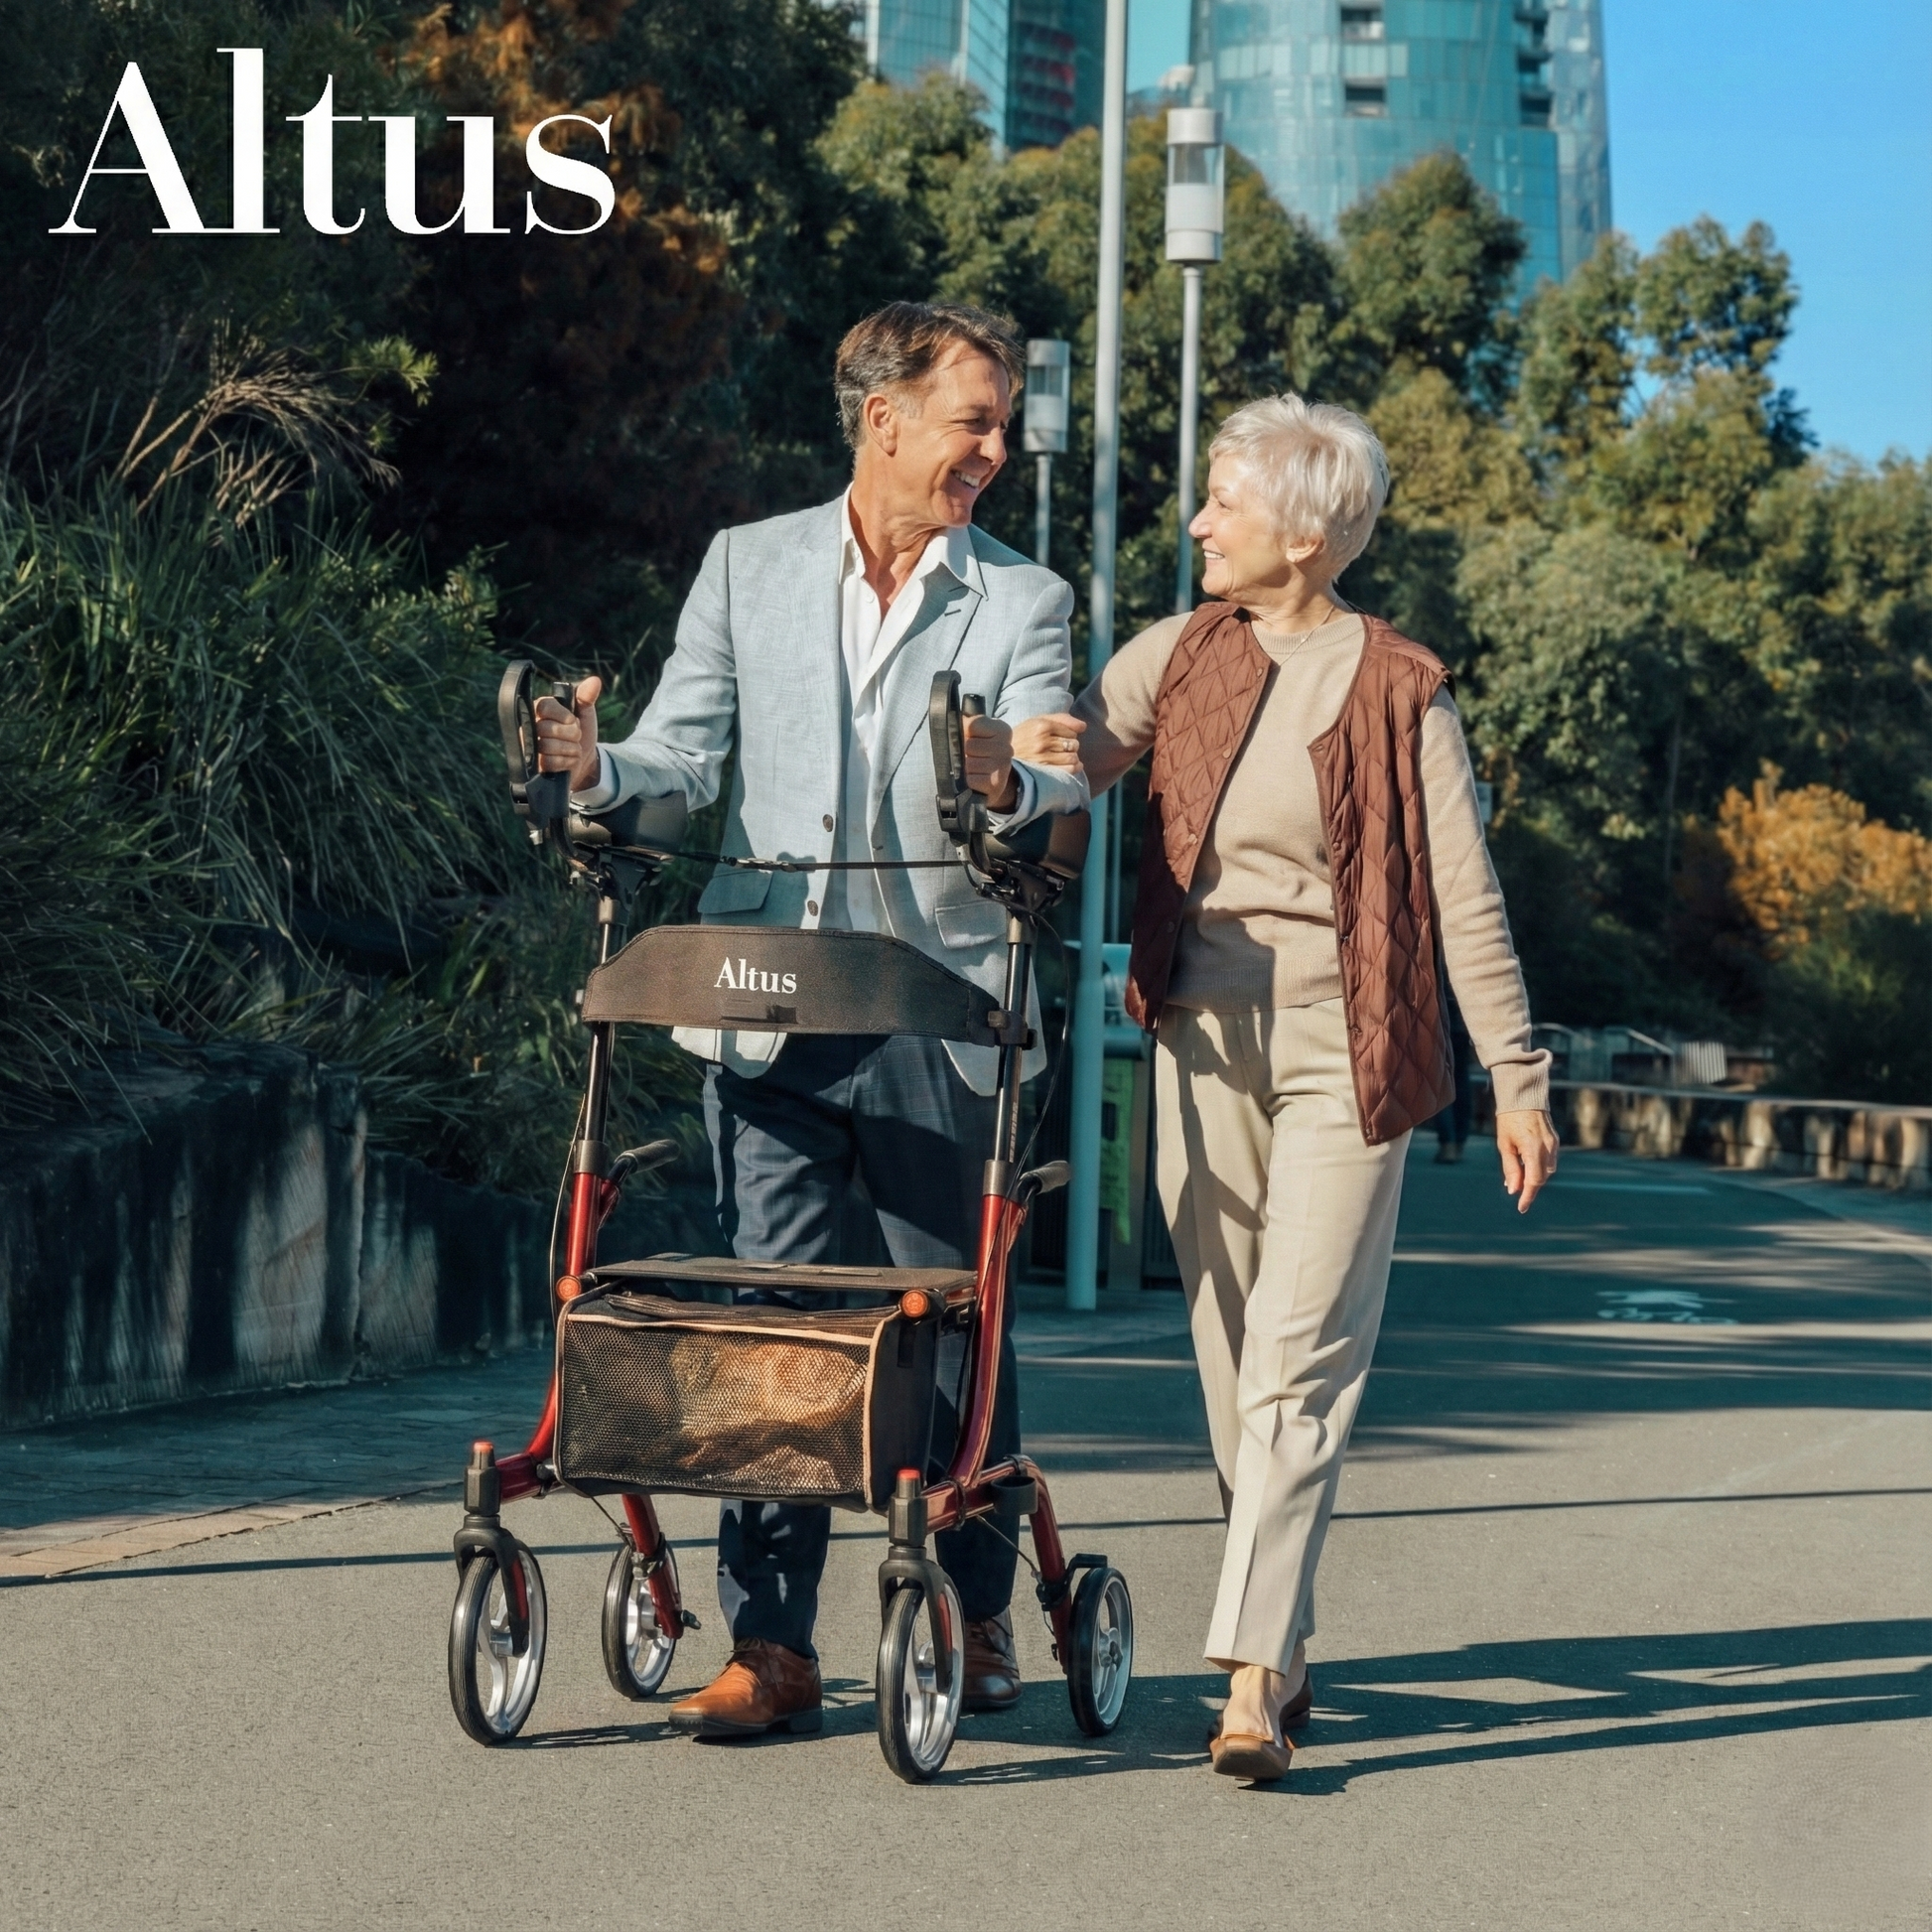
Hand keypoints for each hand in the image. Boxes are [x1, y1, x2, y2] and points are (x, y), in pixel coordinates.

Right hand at [534, 675, 602, 792]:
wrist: (584, 760)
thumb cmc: (581, 733)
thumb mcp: (585, 714)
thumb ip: (586, 697)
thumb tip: (595, 681)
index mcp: (541, 709)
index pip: (544, 706)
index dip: (562, 715)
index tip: (572, 720)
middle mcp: (531, 726)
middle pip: (547, 728)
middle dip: (571, 735)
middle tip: (575, 736)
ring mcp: (530, 746)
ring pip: (548, 746)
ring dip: (570, 749)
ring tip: (572, 748)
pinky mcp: (534, 765)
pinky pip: (549, 762)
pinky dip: (566, 762)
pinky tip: (568, 760)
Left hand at [963, 713, 1017, 810]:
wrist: (990, 782)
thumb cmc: (978, 752)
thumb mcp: (973, 732)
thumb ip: (963, 723)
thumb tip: (949, 721)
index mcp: (1002, 730)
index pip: (971, 725)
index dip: (963, 732)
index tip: (968, 738)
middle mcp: (1006, 748)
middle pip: (968, 745)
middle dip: (962, 752)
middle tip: (970, 756)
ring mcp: (1003, 767)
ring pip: (968, 764)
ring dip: (964, 768)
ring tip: (971, 768)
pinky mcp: (997, 785)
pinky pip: (970, 780)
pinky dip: (967, 781)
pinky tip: (974, 779)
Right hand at [1011, 711, 1085, 769]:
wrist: (1002, 754)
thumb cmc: (1024, 735)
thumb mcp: (1038, 720)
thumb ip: (1062, 719)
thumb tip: (1083, 727)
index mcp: (1042, 726)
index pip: (1072, 731)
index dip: (1069, 735)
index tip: (1059, 738)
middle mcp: (1043, 741)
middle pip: (1074, 744)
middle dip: (1070, 746)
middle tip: (1060, 748)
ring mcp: (1043, 758)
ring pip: (1073, 757)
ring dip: (1071, 757)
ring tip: (1061, 757)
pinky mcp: (1044, 772)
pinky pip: (1069, 770)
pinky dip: (1073, 768)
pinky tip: (1068, 765)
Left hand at [1495, 1108, 1559, 1212]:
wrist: (1523, 1097)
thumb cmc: (1509, 1120)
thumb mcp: (1504, 1145)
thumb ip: (1511, 1168)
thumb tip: (1513, 1190)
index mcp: (1533, 1149)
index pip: (1534, 1181)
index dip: (1528, 1196)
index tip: (1521, 1208)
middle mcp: (1548, 1148)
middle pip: (1541, 1178)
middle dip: (1529, 1186)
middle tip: (1514, 1188)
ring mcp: (1554, 1144)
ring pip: (1547, 1171)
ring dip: (1534, 1176)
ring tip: (1519, 1175)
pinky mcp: (1555, 1141)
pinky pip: (1549, 1161)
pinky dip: (1539, 1166)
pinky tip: (1527, 1164)